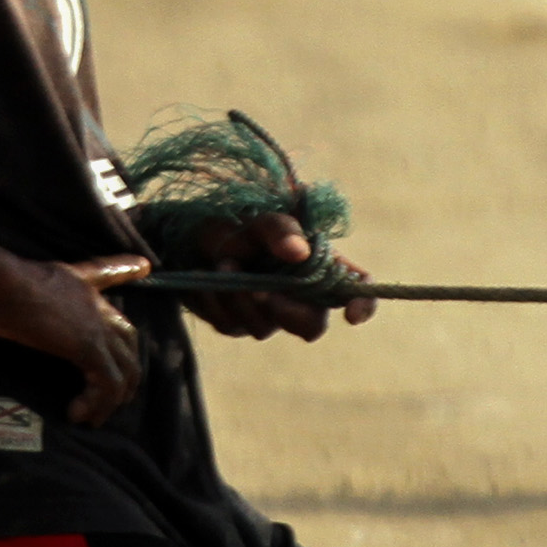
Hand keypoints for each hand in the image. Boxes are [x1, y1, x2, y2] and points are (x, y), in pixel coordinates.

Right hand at [0, 253, 153, 421]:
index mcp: (76, 284)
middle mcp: (93, 302)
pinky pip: (107, 383)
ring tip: (93, 416)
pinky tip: (76, 413)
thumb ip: (6, 297)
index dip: (126, 274)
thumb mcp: (4, 286)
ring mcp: (95, 325)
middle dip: (126, 369)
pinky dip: (97, 403)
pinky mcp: (89, 347)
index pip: (107, 278)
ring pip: (124, 366)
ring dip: (111, 397)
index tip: (144, 266)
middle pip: (127, 337)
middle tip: (114, 396)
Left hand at [182, 209, 377, 343]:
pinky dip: (217, 300)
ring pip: (265, 328)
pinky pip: (232, 325)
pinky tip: (205, 278)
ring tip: (222, 264)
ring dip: (240, 298)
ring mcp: (266, 312)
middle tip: (262, 292)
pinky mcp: (237, 322)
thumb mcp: (254, 218)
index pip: (353, 286)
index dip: (362, 303)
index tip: (351, 316)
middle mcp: (296, 294)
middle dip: (289, 313)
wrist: (184, 237)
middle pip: (312, 325)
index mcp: (315, 264)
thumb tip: (299, 252)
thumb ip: (278, 229)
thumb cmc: (230, 222)